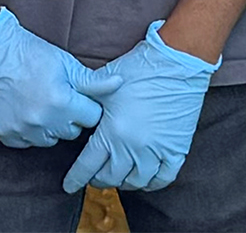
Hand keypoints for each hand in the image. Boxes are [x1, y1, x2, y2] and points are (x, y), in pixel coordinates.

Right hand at [0, 10, 102, 150]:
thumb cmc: (30, 52)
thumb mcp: (65, 62)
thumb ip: (93, 81)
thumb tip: (120, 84)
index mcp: (61, 102)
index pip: (91, 118)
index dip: (86, 105)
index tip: (78, 95)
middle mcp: (43, 122)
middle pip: (72, 132)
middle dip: (70, 116)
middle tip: (58, 95)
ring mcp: (23, 131)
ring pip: (51, 140)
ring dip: (50, 125)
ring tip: (40, 101)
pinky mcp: (7, 137)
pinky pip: (29, 142)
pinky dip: (29, 130)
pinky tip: (24, 109)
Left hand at [63, 29, 217, 197]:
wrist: (176, 61)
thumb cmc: (140, 67)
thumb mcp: (106, 81)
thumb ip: (89, 99)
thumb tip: (74, 108)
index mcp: (112, 131)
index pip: (88, 165)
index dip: (76, 177)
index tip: (69, 185)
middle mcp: (133, 147)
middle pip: (111, 177)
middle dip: (99, 179)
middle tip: (94, 175)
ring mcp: (156, 151)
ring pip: (136, 181)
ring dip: (124, 181)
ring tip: (119, 174)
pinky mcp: (176, 150)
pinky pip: (163, 179)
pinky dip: (152, 182)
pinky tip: (145, 177)